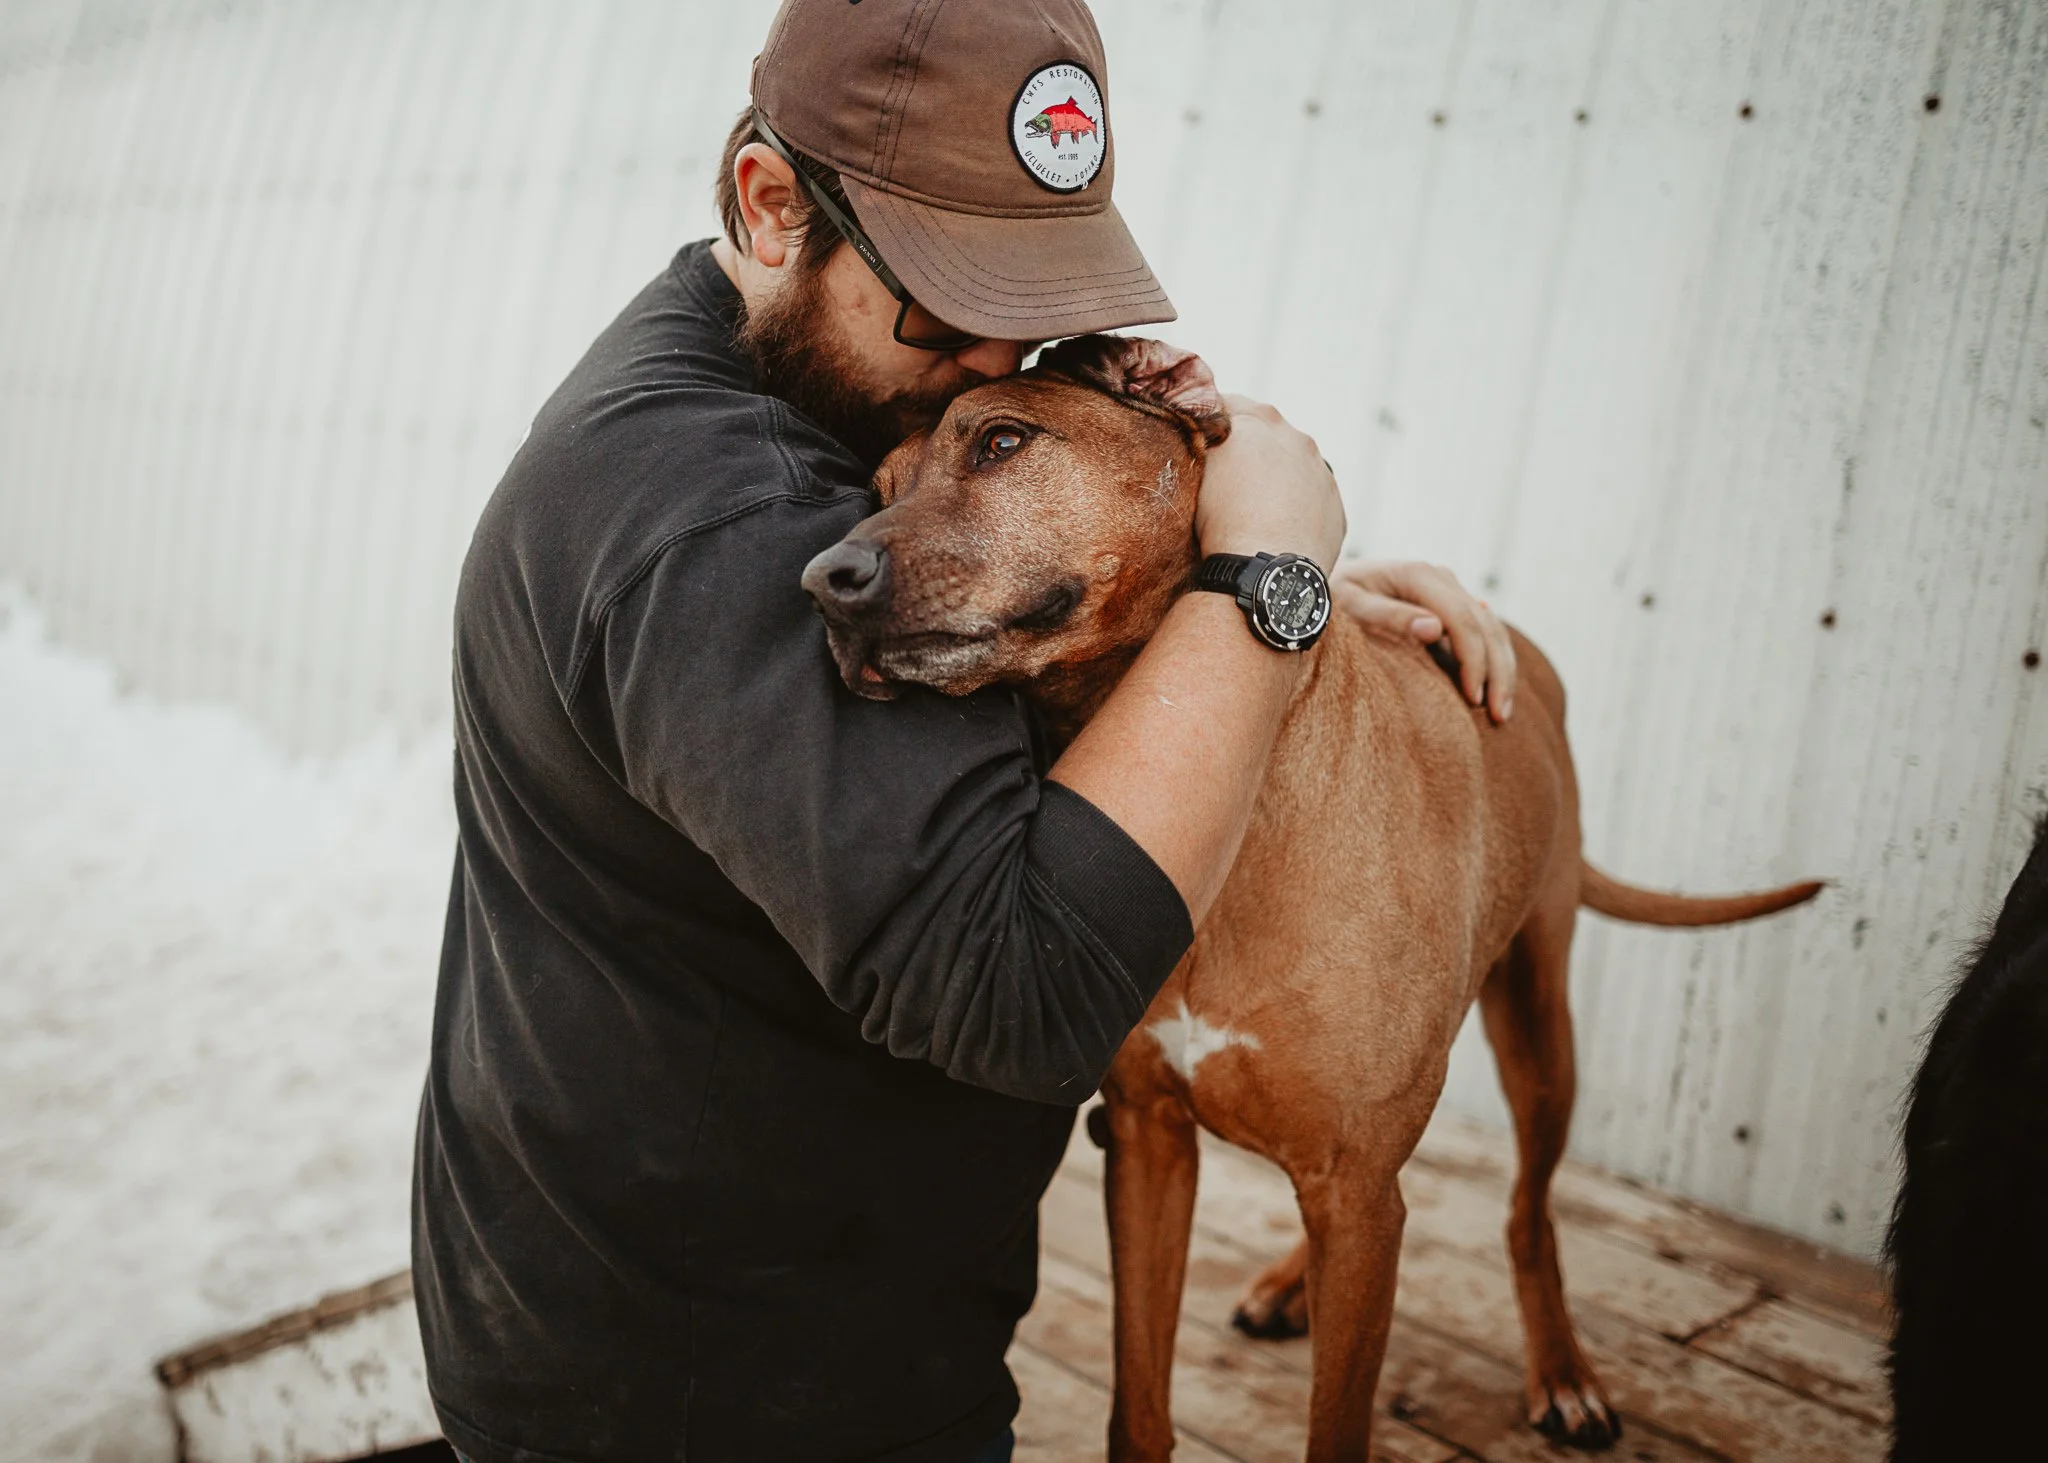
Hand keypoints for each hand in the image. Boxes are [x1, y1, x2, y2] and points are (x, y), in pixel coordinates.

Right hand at [1196, 395, 1345, 569]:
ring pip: (1295, 468)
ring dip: (1277, 479)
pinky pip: (1313, 502)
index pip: (1230, 404)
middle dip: (1250, 449)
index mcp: (1261, 420)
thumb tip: (1207, 431)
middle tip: (1228, 477)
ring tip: (1254, 509)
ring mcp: (1322, 474)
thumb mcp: (1200, 469)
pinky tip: (1276, 530)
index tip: (1202, 438)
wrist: (1267, 572)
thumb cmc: (1222, 520)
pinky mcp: (1335, 508)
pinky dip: (1297, 509)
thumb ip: (1206, 439)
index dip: (1212, 421)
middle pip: (1268, 434)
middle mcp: (1298, 439)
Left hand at [1334, 559, 1516, 721]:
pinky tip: (1494, 690)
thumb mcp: (1348, 606)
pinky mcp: (1447, 604)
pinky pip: (1483, 631)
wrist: (1319, 586)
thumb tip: (1434, 629)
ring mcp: (1447, 589)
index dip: (1474, 659)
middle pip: (1485, 624)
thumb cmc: (1329, 600)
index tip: (1472, 698)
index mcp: (1417, 574)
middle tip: (1498, 716)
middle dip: (1497, 672)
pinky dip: (1494, 660)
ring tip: (1500, 713)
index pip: (1461, 618)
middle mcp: (1438, 577)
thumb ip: (1388, 616)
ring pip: (1492, 627)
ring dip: (1502, 669)